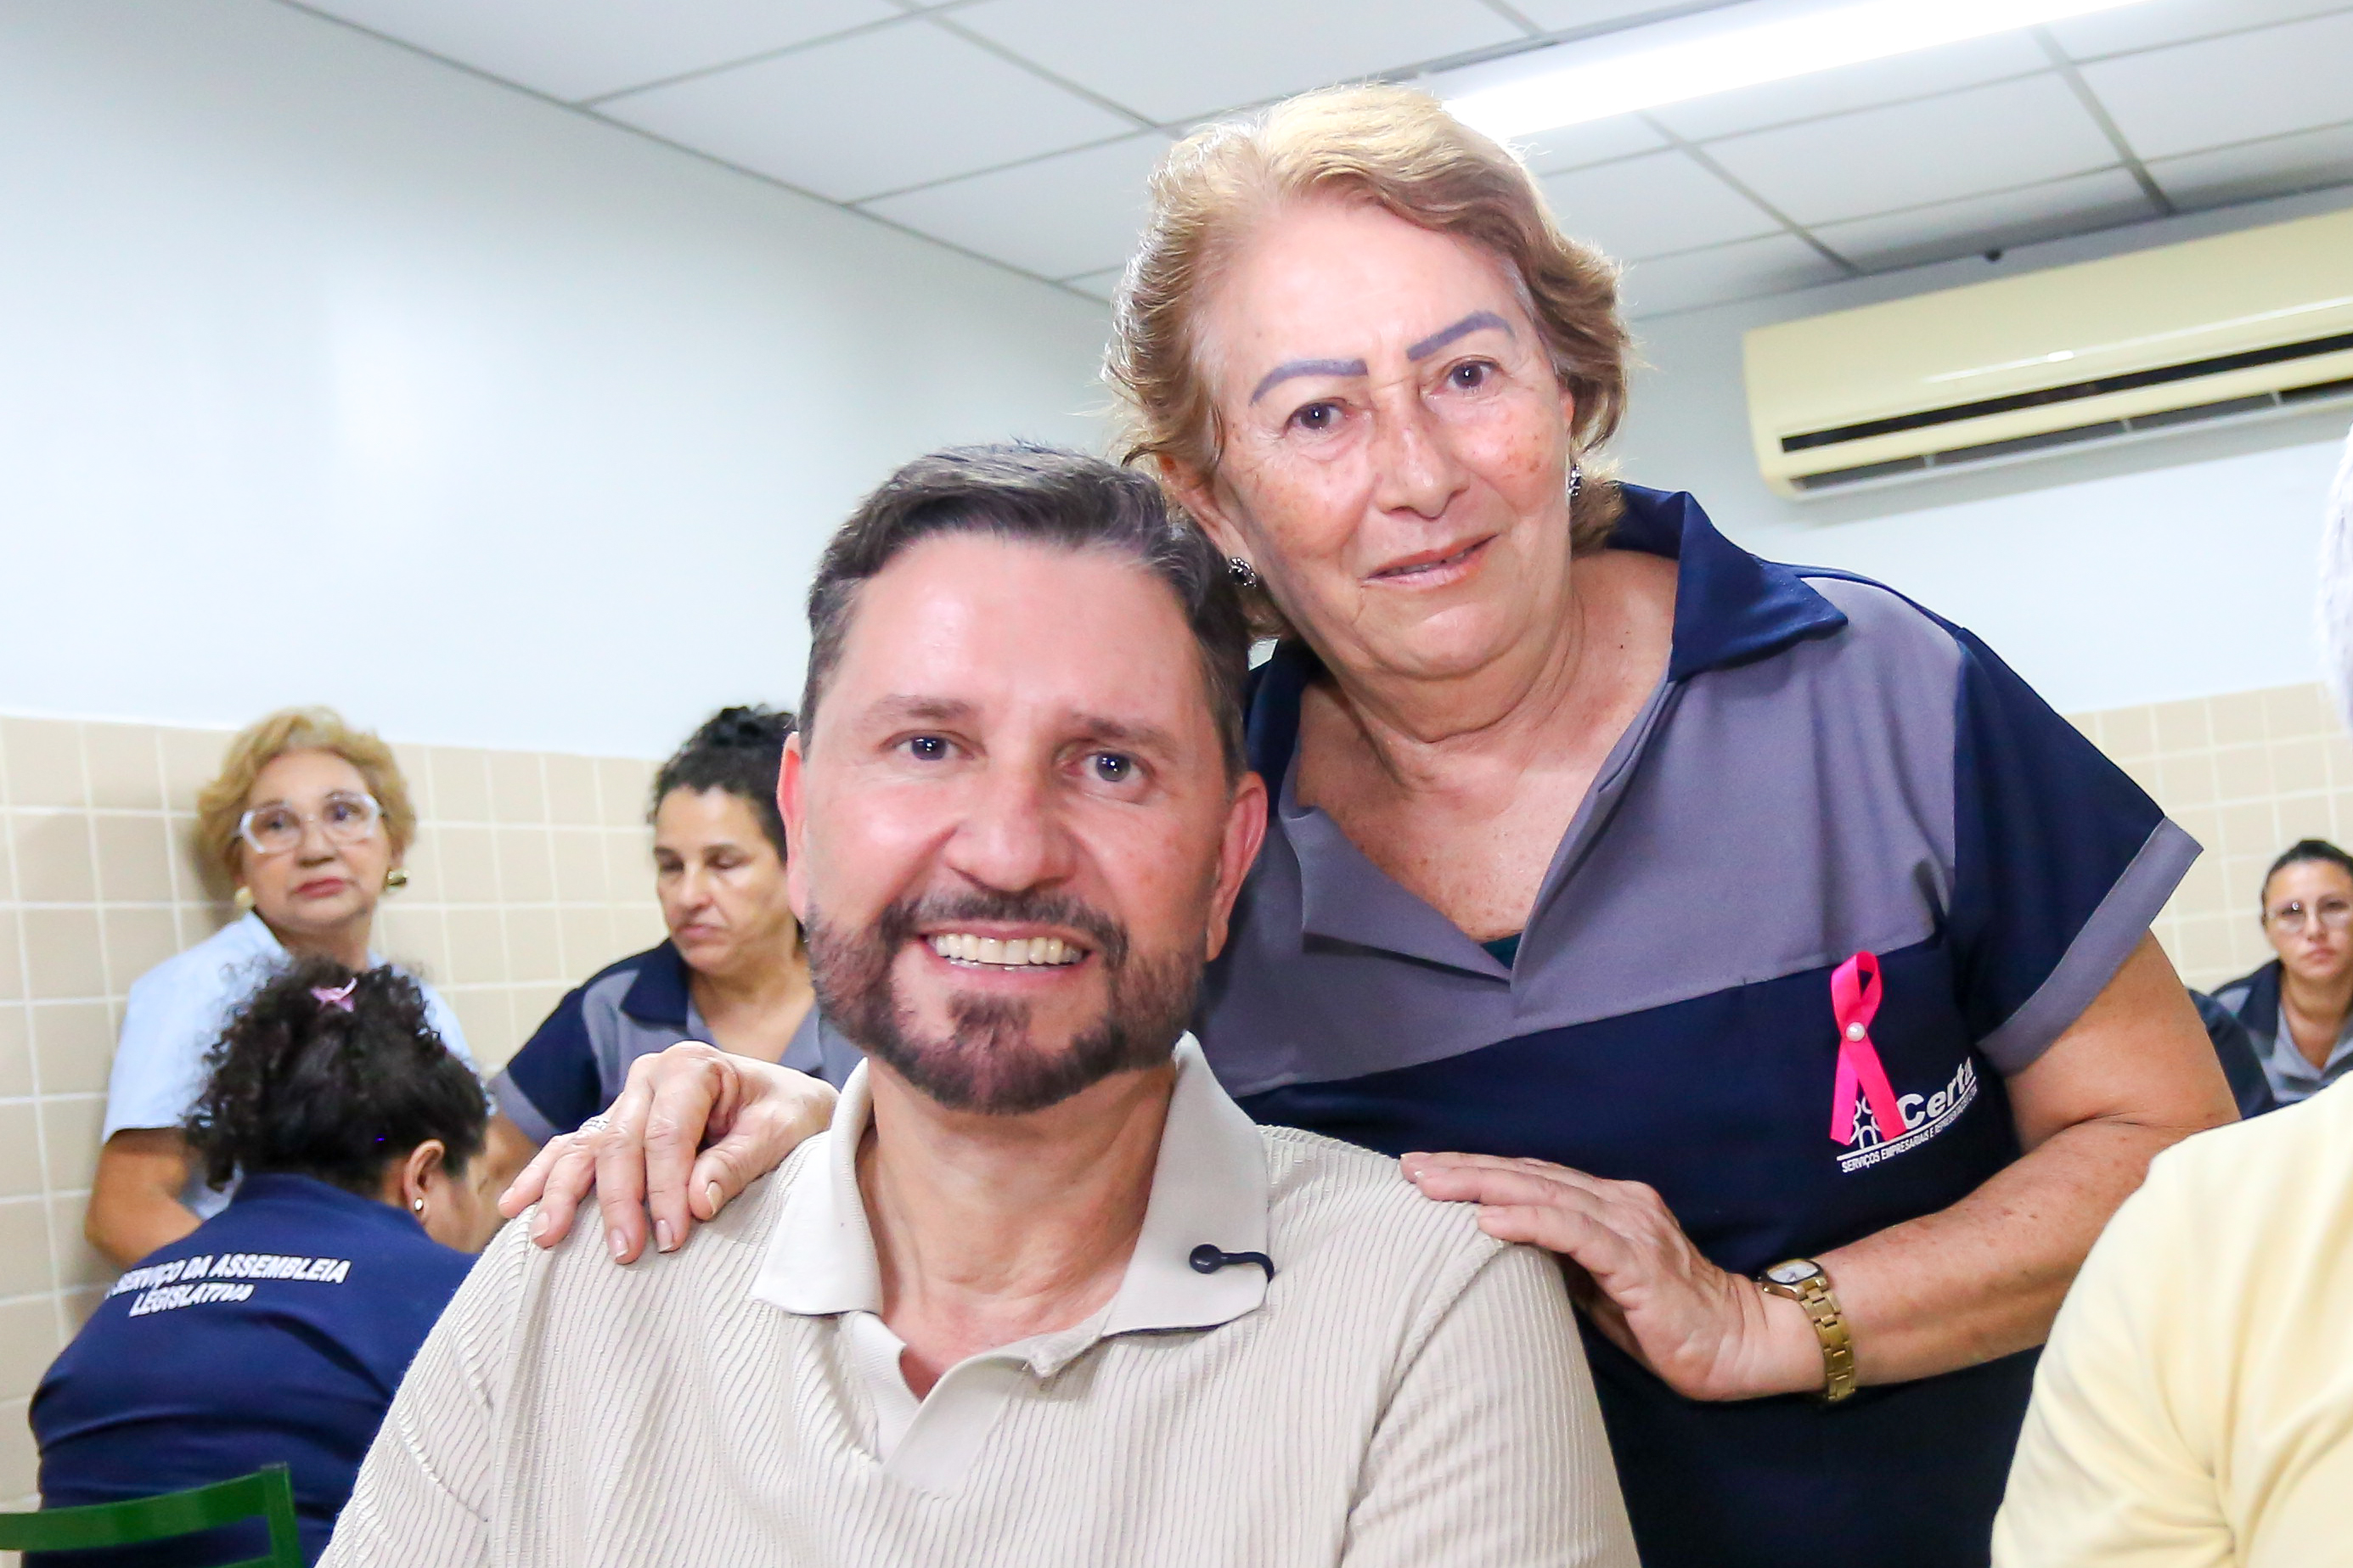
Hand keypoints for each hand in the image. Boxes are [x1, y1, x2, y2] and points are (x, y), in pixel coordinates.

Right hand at [498, 1041, 836, 1263]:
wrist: (789, 1103)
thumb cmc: (790, 1113)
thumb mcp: (784, 1130)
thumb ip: (741, 1160)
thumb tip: (697, 1203)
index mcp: (692, 1066)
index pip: (667, 1133)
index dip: (665, 1187)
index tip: (674, 1238)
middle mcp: (651, 1077)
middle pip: (620, 1142)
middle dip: (619, 1200)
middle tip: (625, 1253)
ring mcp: (628, 1101)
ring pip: (585, 1146)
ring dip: (563, 1191)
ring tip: (545, 1235)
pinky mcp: (617, 1126)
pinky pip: (572, 1149)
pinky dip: (545, 1176)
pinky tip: (517, 1205)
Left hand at [1403, 1152, 1823, 1400]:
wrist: (1741, 1344)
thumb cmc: (1666, 1320)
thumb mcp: (1598, 1287)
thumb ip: (1559, 1261)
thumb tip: (1501, 1250)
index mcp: (1608, 1205)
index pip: (1530, 1178)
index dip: (1476, 1171)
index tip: (1423, 1170)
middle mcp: (1617, 1203)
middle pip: (1527, 1176)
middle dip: (1464, 1169)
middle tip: (1410, 1165)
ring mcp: (1630, 1227)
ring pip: (1543, 1194)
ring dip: (1482, 1186)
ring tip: (1431, 1185)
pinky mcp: (1638, 1261)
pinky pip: (1575, 1234)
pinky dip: (1528, 1222)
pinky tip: (1488, 1221)